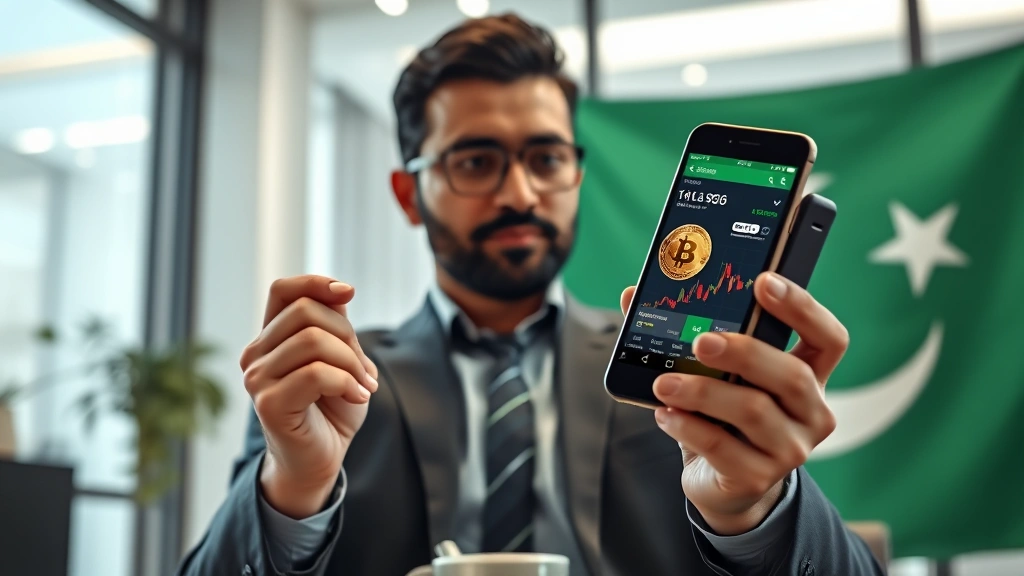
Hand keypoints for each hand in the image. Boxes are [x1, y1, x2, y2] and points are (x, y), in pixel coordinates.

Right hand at [240, 275, 378, 517]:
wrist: (321, 460)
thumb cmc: (331, 409)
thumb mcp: (342, 358)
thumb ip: (336, 325)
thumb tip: (341, 292)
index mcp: (270, 338)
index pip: (283, 290)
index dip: (316, 283)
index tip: (348, 292)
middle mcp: (255, 354)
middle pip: (306, 311)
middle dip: (347, 334)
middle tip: (364, 368)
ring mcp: (257, 378)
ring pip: (313, 340)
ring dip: (351, 362)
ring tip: (363, 385)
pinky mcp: (268, 403)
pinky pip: (315, 374)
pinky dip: (347, 382)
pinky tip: (357, 396)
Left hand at [619, 272, 845, 534]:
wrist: (724, 485)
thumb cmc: (723, 417)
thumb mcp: (716, 375)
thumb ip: (683, 334)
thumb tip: (632, 295)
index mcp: (810, 376)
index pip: (829, 338)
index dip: (802, 307)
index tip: (764, 283)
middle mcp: (811, 412)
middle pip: (793, 375)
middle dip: (745, 353)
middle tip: (702, 342)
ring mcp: (790, 449)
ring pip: (753, 411)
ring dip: (702, 392)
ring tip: (663, 383)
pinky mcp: (758, 477)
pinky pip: (721, 446)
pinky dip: (688, 426)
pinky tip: (665, 414)